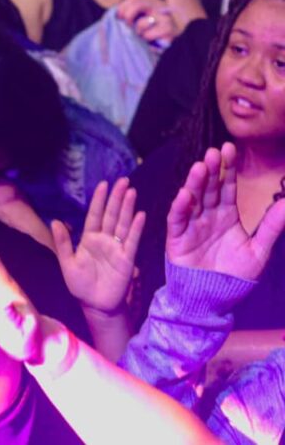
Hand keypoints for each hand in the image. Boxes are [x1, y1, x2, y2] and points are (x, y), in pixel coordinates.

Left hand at [52, 179, 145, 313]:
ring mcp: (117, 248)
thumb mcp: (67, 262)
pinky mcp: (127, 259)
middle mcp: (105, 240)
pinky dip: (136, 228)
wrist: (95, 305)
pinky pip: (132, 241)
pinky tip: (140, 215)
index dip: (99, 199)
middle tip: (124, 180)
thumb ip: (63, 242)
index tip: (103, 183)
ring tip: (132, 192)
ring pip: (123, 224)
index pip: (95, 214)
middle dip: (117, 198)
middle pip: (111, 214)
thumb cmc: (80, 284)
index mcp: (89, 239)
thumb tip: (55, 221)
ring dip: (127, 208)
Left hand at [116, 0, 178, 43]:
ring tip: (141, 35)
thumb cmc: (155, 26)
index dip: (122, 8)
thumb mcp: (144, 15)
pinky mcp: (169, 29)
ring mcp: (165, 17)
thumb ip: (132, 13)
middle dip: (127, 16)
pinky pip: (149, 35)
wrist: (180, 32)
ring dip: (137, 31)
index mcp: (151, 0)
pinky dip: (145, 38)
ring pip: (142, 23)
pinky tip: (149, 40)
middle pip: (137, 4)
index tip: (118, 18)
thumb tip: (114, 17)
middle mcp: (158, 5)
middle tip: (127, 26)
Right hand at [167, 143, 284, 279]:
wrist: (212, 299)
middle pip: (208, 188)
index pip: (226, 186)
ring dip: (194, 182)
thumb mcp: (259, 250)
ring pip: (192, 198)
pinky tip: (185, 195)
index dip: (228, 168)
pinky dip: (180, 207)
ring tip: (200, 166)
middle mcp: (207, 215)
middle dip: (210, 169)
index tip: (229, 148)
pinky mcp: (177, 237)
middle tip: (214, 152)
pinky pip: (177, 219)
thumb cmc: (235, 276)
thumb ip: (271, 226)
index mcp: (226, 215)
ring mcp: (191, 225)